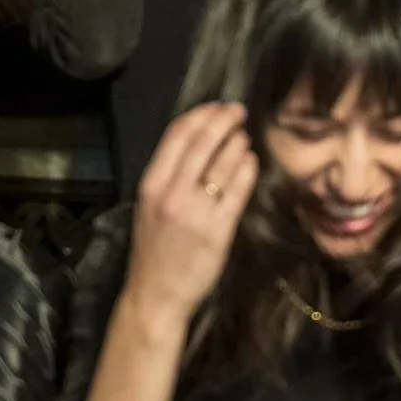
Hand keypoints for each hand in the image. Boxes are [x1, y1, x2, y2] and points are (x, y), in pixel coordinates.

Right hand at [123, 102, 256, 329]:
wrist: (156, 294)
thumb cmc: (153, 250)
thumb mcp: (149, 206)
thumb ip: (168, 176)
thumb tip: (198, 141)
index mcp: (151, 185)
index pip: (176, 135)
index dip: (200, 115)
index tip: (215, 106)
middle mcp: (172, 194)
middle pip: (202, 142)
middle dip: (223, 120)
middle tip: (238, 110)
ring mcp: (197, 211)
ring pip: (223, 163)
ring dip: (237, 143)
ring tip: (243, 136)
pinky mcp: (218, 230)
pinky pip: (238, 190)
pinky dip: (247, 169)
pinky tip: (251, 161)